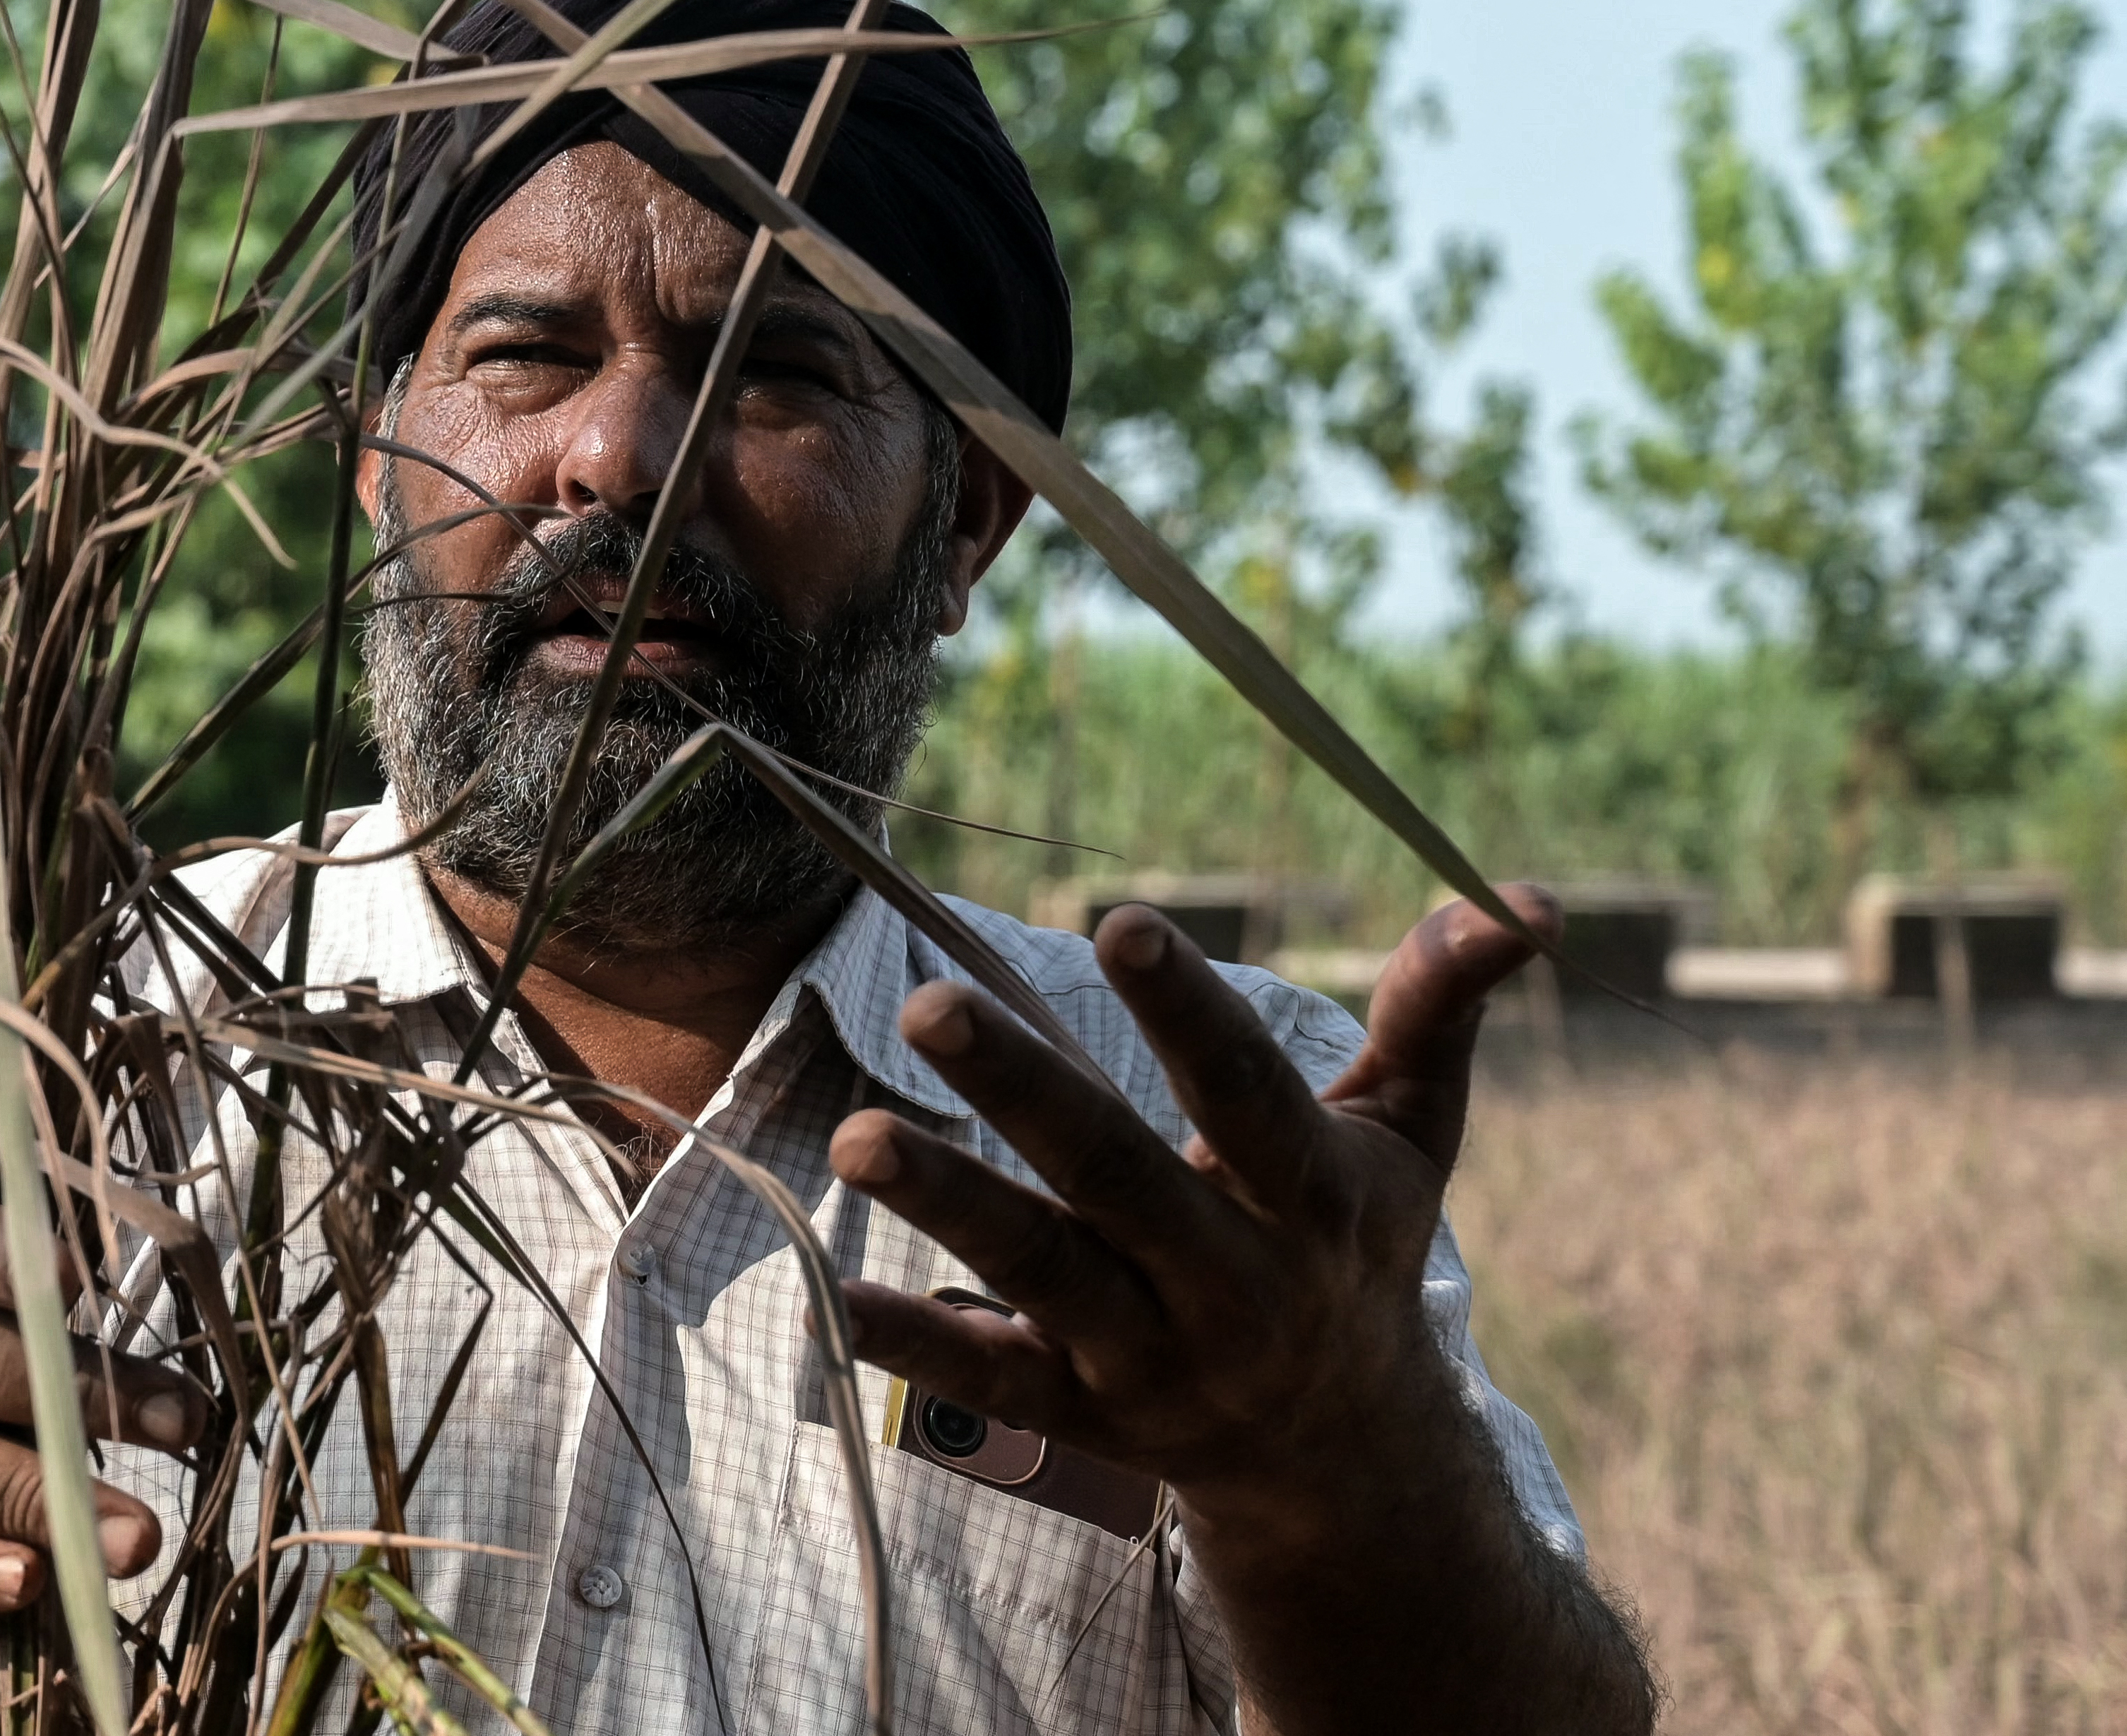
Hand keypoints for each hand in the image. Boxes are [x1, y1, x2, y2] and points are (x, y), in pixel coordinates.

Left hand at [827, 887, 1556, 1507]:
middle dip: (1025, 1091)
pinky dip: (915, 1343)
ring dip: (948, 1205)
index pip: (1248, 1095)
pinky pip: (995, 1380)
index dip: (1190, 1013)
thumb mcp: (1413, 1130)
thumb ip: (1440, 1005)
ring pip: (1043, 1275)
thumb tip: (1519, 893)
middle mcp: (1233, 1283)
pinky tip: (833, 1294)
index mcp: (1312, 1198)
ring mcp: (1153, 1358)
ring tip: (851, 1138)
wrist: (1347, 1459)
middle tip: (927, 1003)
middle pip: (1119, 1178)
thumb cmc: (1360, 1246)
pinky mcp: (1085, 1416)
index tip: (1122, 919)